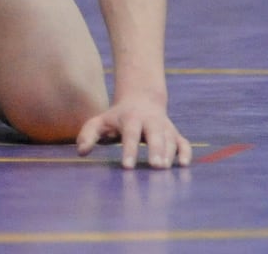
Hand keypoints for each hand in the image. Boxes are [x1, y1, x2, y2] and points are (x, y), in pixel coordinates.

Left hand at [76, 97, 191, 169]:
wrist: (140, 99)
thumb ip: (88, 134)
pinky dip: (185, 152)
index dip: (129, 150)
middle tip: (155, 167)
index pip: (130, 135)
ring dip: (169, 154)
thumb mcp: (100, 121)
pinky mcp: (175, 134)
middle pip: (155, 135)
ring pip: (170, 140)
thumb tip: (81, 152)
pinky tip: (184, 165)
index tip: (127, 167)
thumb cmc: (116, 117)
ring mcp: (164, 128)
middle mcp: (150, 122)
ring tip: (164, 169)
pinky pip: (183, 143)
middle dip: (156, 150)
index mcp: (131, 119)